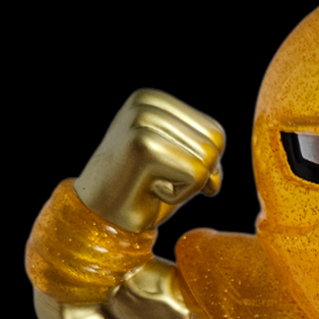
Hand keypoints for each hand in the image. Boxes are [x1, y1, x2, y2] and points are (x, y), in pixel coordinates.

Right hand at [74, 89, 225, 232]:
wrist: (99, 219)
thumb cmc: (141, 193)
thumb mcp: (179, 164)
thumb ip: (205, 151)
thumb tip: (219, 165)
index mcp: (154, 100)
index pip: (215, 133)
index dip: (203, 166)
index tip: (166, 174)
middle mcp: (147, 102)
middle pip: (214, 145)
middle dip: (196, 176)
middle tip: (158, 182)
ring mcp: (143, 121)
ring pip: (208, 161)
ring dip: (186, 187)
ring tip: (152, 184)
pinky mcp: (143, 145)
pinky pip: (197, 176)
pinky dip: (179, 196)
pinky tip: (149, 191)